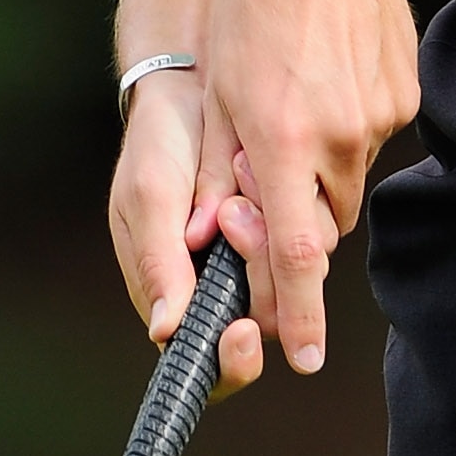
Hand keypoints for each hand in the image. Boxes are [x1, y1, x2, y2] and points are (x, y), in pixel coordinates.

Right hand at [108, 70, 266, 388]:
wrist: (193, 90)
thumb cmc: (156, 147)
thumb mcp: (148, 198)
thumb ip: (158, 263)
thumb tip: (165, 332)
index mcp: (175, 299)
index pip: (209, 365)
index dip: (230, 361)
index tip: (242, 330)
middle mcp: (221, 290)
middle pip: (262, 323)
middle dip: (255, 275)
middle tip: (233, 212)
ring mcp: (256, 261)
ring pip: (291, 283)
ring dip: (270, 237)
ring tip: (238, 176)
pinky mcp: (286, 230)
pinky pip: (307, 241)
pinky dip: (291, 211)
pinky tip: (259, 171)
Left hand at [202, 0, 416, 375]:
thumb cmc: (249, 6)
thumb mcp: (219, 94)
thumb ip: (225, 171)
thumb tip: (222, 236)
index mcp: (283, 141)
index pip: (297, 254)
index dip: (300, 314)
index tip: (305, 359)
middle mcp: (338, 137)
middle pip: (323, 218)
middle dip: (296, 214)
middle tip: (268, 173)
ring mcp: (380, 115)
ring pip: (348, 176)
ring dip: (320, 163)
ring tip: (295, 99)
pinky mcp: (403, 92)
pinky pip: (372, 134)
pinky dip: (346, 123)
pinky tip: (325, 74)